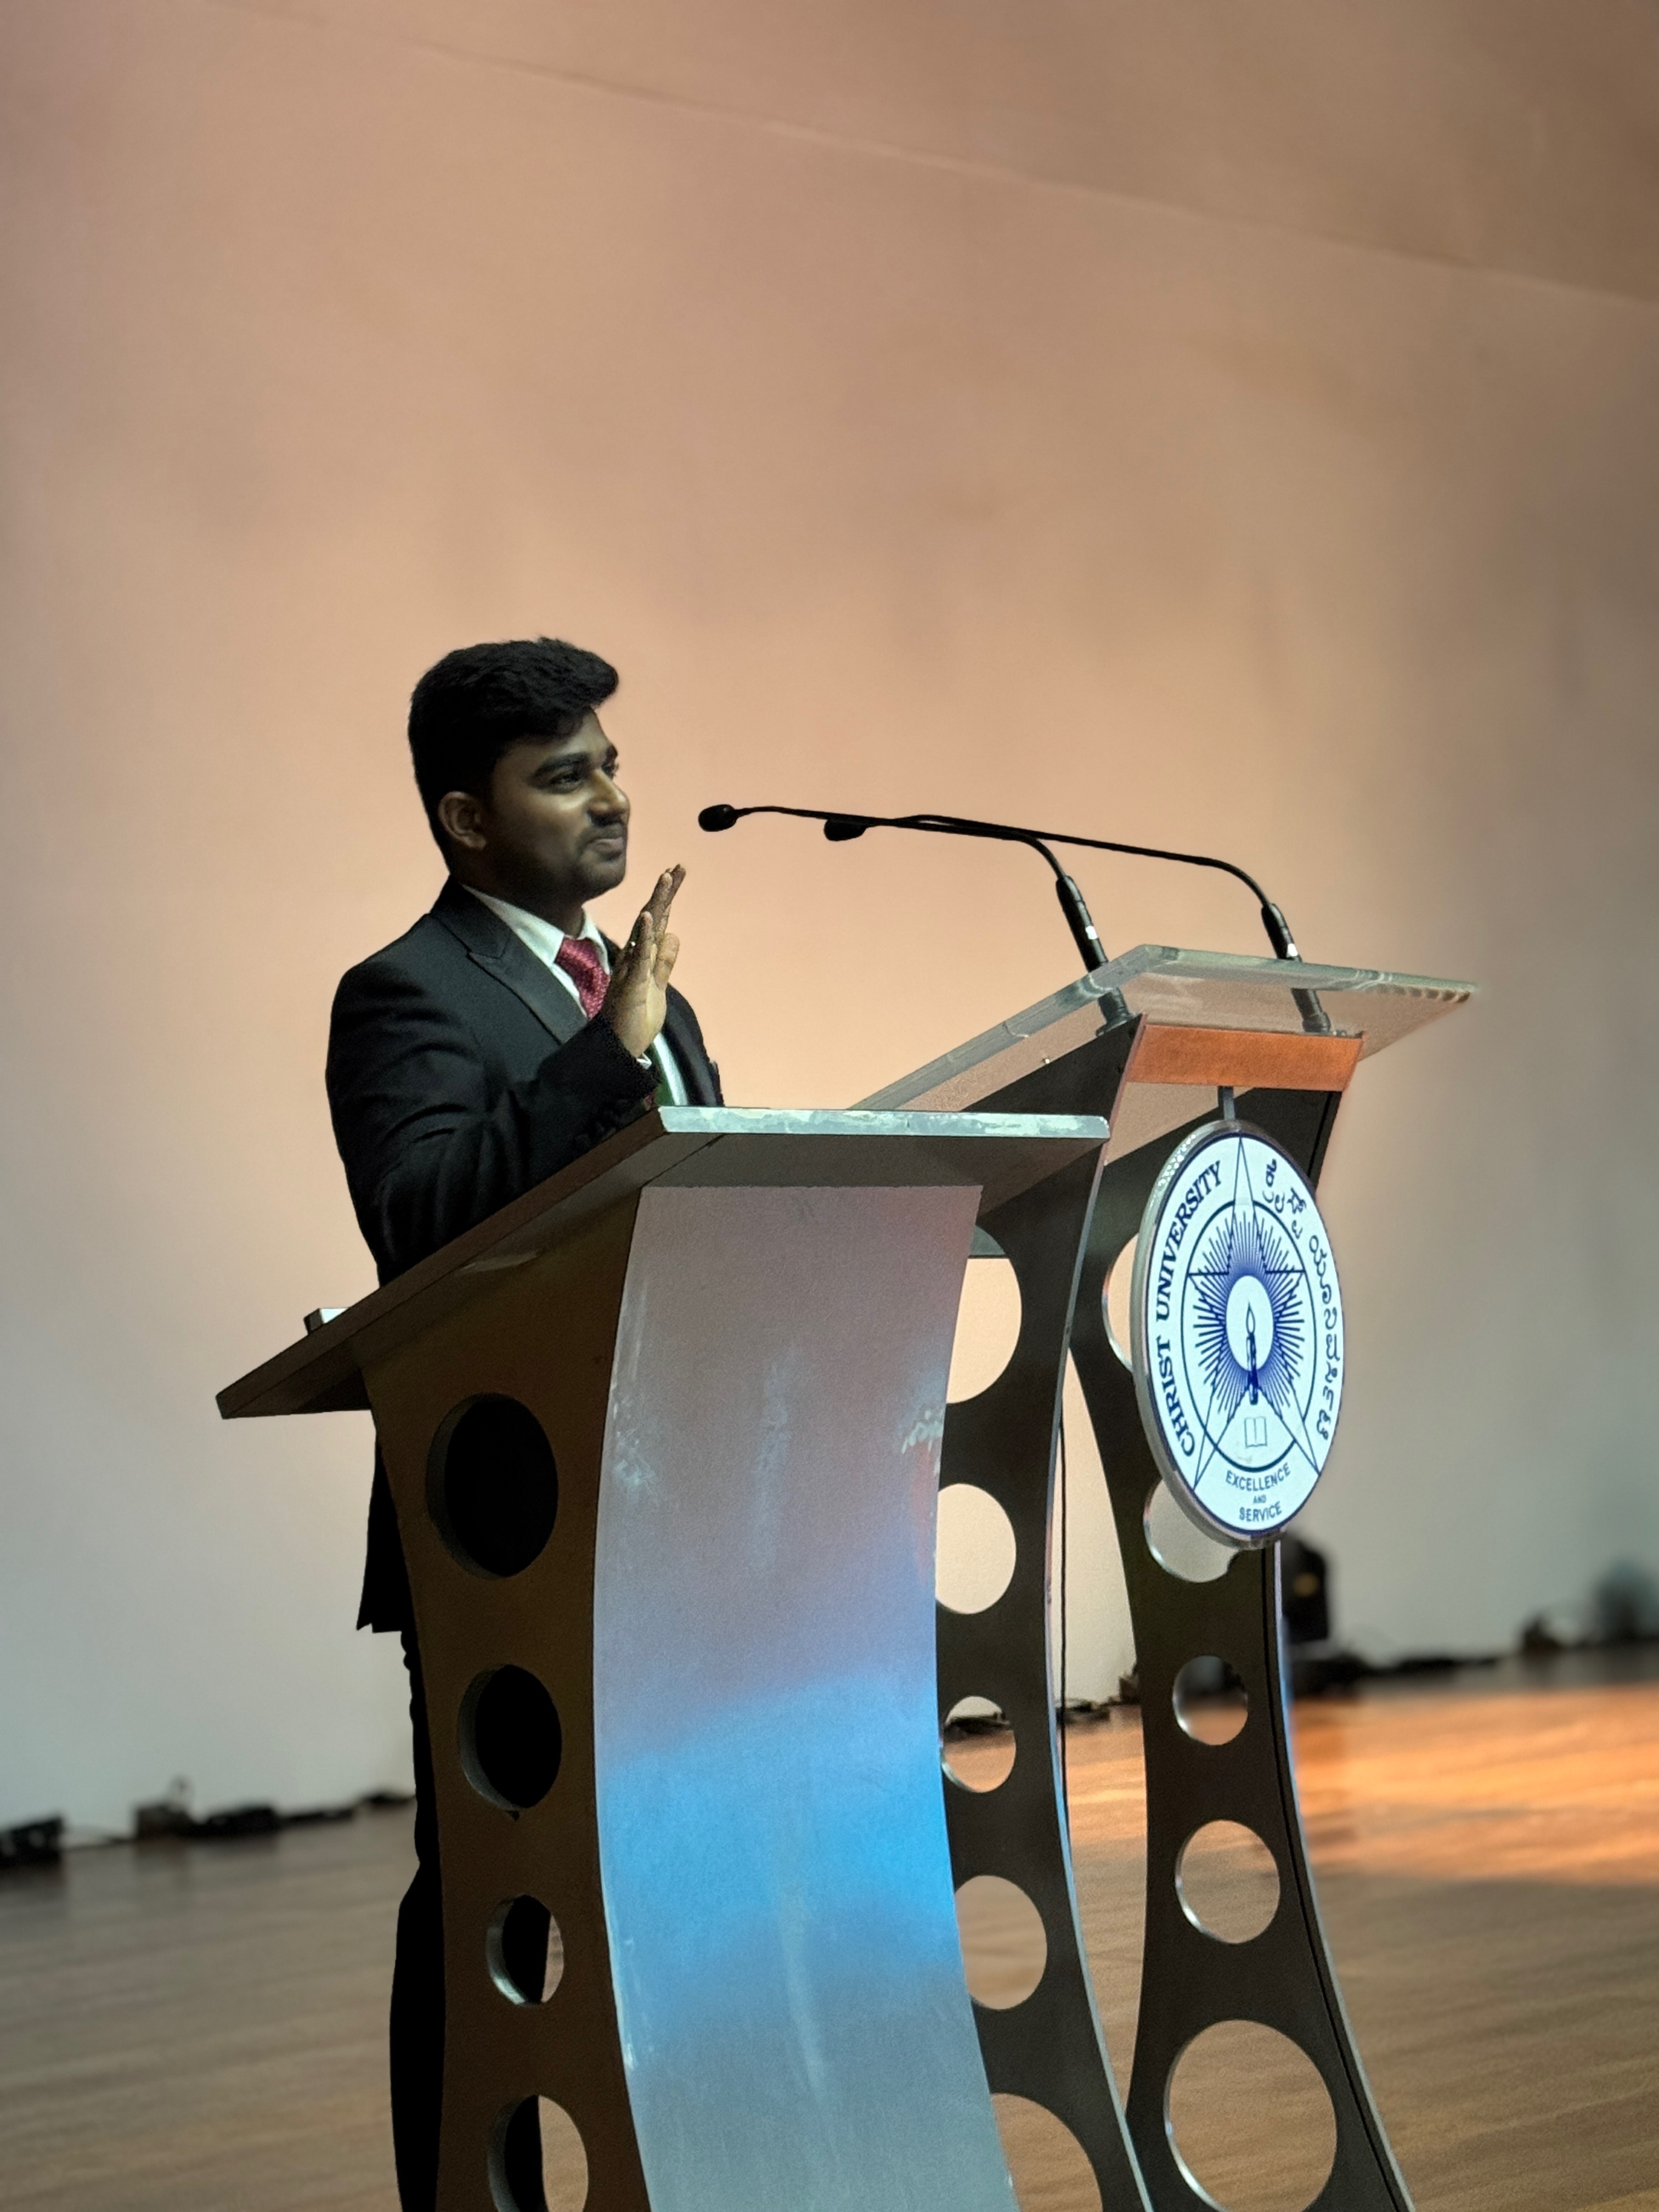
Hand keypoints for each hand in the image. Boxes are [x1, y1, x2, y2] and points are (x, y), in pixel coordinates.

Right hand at [600, 866, 682, 1059]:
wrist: (618, 1048)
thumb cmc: (635, 1018)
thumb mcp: (657, 986)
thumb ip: (664, 962)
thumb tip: (674, 935)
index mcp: (642, 957)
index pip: (657, 922)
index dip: (667, 898)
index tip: (676, 874)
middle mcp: (634, 957)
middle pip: (651, 918)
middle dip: (664, 892)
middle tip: (676, 868)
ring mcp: (631, 969)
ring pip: (644, 930)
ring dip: (656, 903)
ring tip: (665, 879)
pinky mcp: (631, 984)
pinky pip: (638, 956)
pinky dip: (645, 936)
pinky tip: (650, 916)